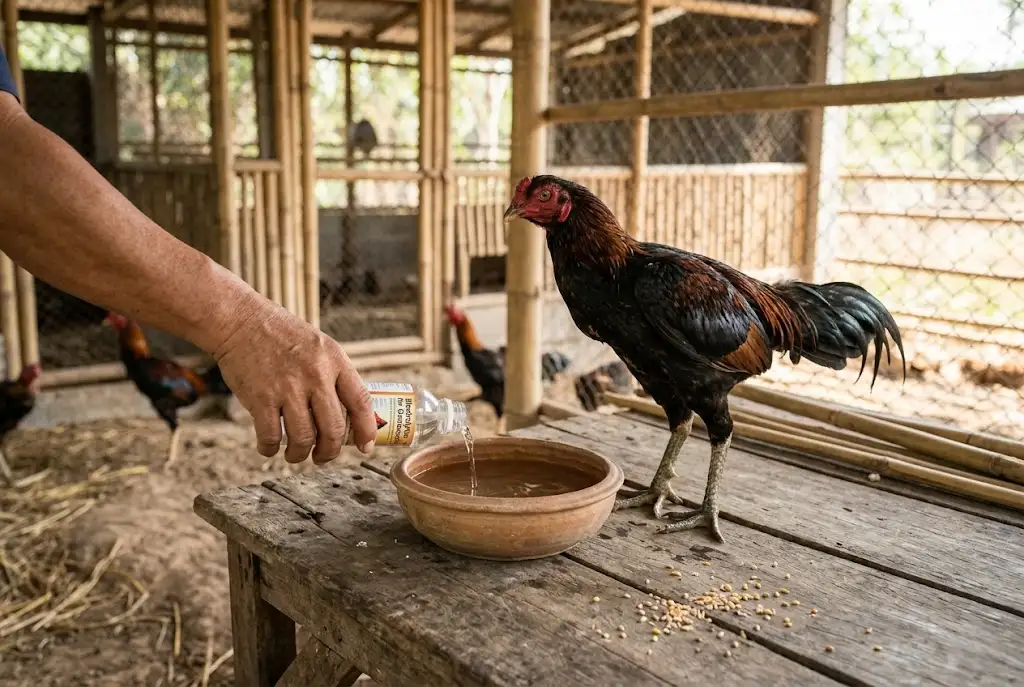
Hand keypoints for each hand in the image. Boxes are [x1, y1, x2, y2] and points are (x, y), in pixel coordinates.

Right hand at [213, 303, 375, 463]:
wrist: (241, 321)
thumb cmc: (281, 335)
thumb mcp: (320, 346)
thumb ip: (333, 375)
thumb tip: (348, 411)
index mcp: (335, 361)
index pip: (361, 402)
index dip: (367, 429)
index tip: (366, 447)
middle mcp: (315, 375)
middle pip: (334, 429)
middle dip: (330, 451)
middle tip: (323, 456)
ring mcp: (288, 388)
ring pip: (304, 438)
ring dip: (300, 454)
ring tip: (295, 454)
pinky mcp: (261, 398)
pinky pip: (271, 436)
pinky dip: (270, 449)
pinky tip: (269, 448)